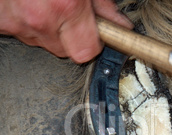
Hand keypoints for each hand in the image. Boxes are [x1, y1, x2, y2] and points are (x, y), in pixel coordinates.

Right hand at [0, 0, 132, 62]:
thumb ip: (101, 3)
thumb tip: (118, 23)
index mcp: (64, 6)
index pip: (86, 51)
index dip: (93, 44)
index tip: (95, 37)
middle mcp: (40, 19)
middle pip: (65, 50)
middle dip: (70, 36)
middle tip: (69, 14)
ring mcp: (16, 22)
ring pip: (42, 41)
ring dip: (47, 28)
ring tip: (46, 3)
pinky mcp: (1, 22)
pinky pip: (21, 32)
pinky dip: (26, 22)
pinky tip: (29, 4)